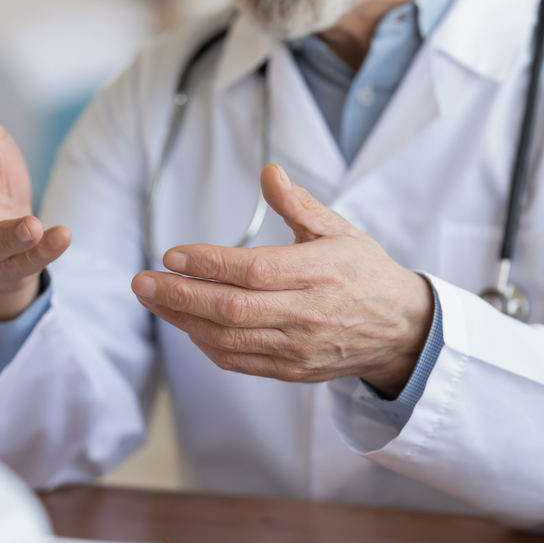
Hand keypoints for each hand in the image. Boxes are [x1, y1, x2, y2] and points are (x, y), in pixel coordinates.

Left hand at [131, 165, 433, 397]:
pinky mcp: (293, 371)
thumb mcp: (340, 230)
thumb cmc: (366, 273)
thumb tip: (268, 171)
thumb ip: (299, 204)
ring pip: (229, 339)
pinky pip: (239, 362)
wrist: (401, 330)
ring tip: (154, 300)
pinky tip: (186, 325)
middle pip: (232, 309)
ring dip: (183, 322)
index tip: (172, 253)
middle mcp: (309, 313)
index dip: (208, 263)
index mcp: (321, 272)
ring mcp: (299, 347)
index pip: (253, 270)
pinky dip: (206, 345)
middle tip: (141, 282)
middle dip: (179, 296)